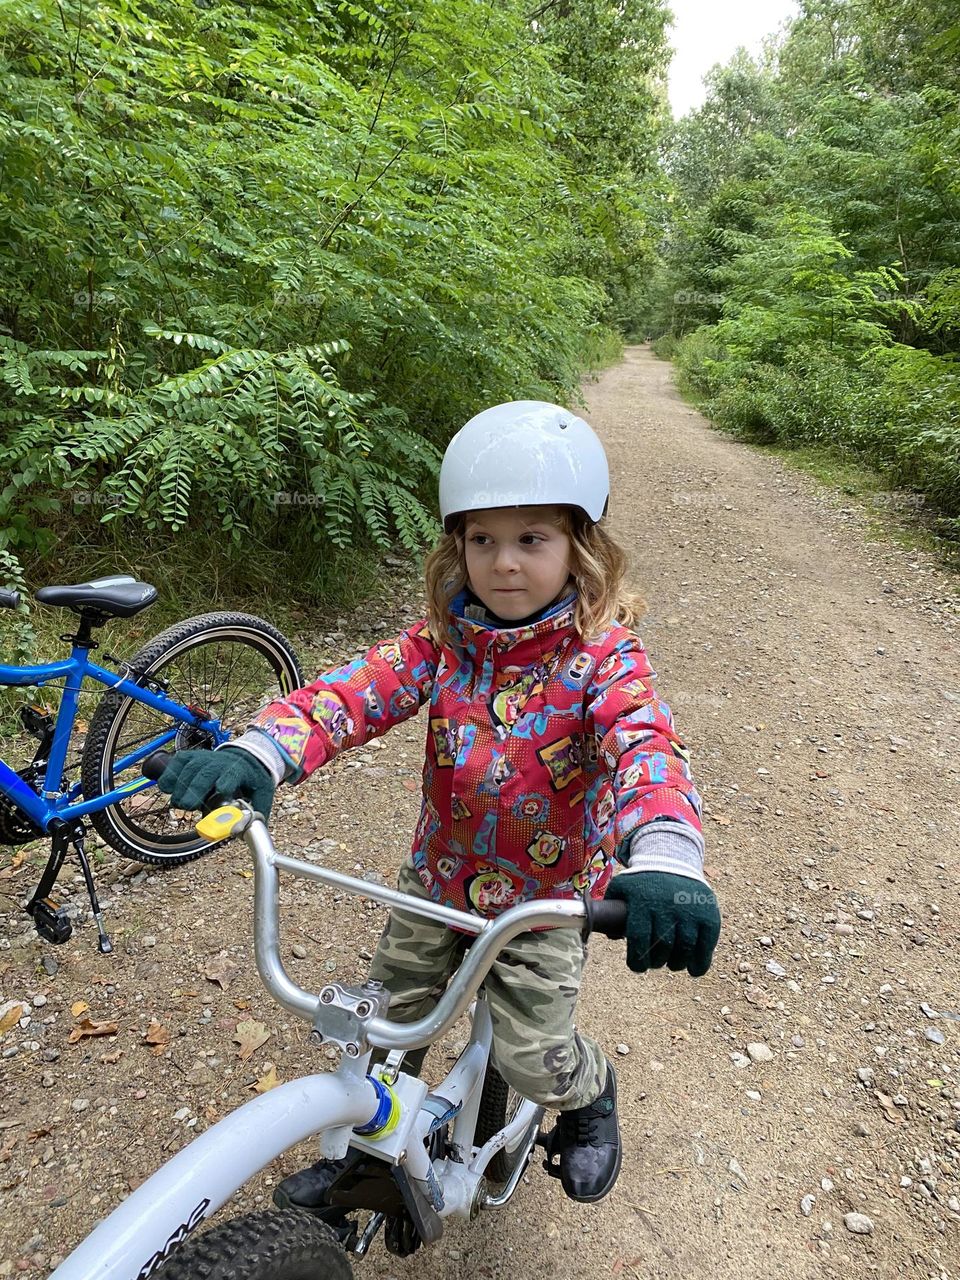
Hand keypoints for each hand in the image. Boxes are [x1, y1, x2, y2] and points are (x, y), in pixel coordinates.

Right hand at [156, 748, 275, 817]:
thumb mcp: (262, 794)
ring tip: (177, 803)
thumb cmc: (250, 780)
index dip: (227, 780)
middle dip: (196, 788)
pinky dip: (170, 773)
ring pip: (191, 766)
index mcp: (241, 770)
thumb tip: (244, 834)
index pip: (234, 773)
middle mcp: (222, 762)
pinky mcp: (192, 757)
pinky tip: (166, 787)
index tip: (222, 789)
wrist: (244, 758)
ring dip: (181, 785)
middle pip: (208, 771)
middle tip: (187, 806)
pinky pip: (178, 761)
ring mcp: (206, 757)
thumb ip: (258, 813)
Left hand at [603, 871, 720, 976]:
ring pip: (684, 949)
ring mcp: (690, 910)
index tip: (638, 966)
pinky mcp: (709, 915)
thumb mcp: (623, 887)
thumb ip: (610, 909)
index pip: (639, 940)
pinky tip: (692, 969)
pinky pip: (707, 945)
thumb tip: (610, 936)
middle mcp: (667, 906)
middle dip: (657, 961)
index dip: (637, 960)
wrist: (673, 860)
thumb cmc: (644, 882)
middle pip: (663, 947)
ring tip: (671, 963)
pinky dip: (700, 963)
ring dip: (676, 964)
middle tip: (655, 962)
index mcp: (643, 902)